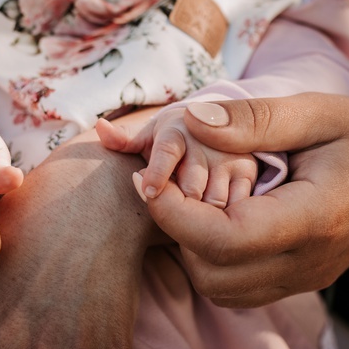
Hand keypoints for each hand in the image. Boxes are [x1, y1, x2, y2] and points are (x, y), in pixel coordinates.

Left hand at [97, 107, 256, 207]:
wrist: (221, 126)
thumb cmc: (174, 139)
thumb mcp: (150, 135)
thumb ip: (125, 140)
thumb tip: (100, 128)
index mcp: (176, 131)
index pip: (166, 151)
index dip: (157, 171)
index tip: (148, 191)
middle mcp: (206, 141)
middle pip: (190, 188)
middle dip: (180, 205)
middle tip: (171, 212)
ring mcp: (230, 157)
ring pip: (213, 202)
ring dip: (202, 216)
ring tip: (192, 221)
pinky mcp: (248, 171)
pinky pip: (235, 207)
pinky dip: (224, 218)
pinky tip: (213, 222)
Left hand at [142, 93, 348, 306]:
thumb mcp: (318, 111)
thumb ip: (254, 119)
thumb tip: (190, 122)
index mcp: (313, 219)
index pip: (224, 240)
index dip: (173, 213)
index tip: (147, 178)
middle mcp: (306, 263)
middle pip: (211, 273)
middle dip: (178, 230)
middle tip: (172, 186)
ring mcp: (301, 281)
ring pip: (217, 289)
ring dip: (191, 248)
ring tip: (196, 202)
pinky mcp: (294, 284)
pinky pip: (234, 289)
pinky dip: (211, 261)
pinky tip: (218, 221)